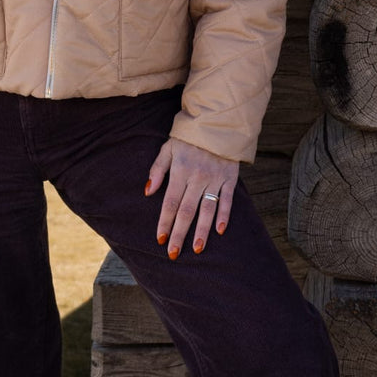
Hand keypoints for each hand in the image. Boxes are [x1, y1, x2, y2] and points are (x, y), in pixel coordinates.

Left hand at [145, 138, 239, 260]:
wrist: (216, 122)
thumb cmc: (187, 138)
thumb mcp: (167, 148)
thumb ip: (157, 169)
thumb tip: (147, 192)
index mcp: (180, 171)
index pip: (170, 202)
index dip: (165, 222)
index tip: (160, 240)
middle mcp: (197, 177)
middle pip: (187, 210)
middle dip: (180, 233)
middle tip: (174, 254)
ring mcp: (215, 178)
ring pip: (207, 209)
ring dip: (202, 230)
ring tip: (197, 249)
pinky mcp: (229, 178)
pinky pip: (227, 199)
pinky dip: (224, 215)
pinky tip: (220, 231)